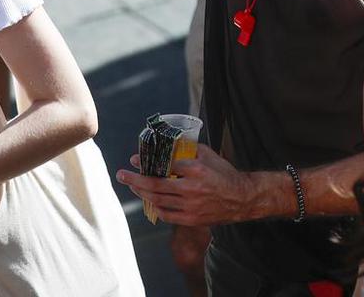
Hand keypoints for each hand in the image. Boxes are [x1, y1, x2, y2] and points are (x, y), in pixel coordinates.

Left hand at [116, 147, 258, 227]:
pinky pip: (166, 215)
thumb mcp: (209, 154)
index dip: (146, 162)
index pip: (164, 165)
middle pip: (155, 185)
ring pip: (157, 200)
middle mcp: (191, 188)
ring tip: (133, 185)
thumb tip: (168, 144)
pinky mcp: (191, 219)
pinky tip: (149, 200)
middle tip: (121, 174)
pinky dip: (155, 207)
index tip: (134, 159)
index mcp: (195, 169)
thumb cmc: (224, 174)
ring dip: (141, 193)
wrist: (241, 199)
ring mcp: (190, 206)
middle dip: (134, 179)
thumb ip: (188, 150)